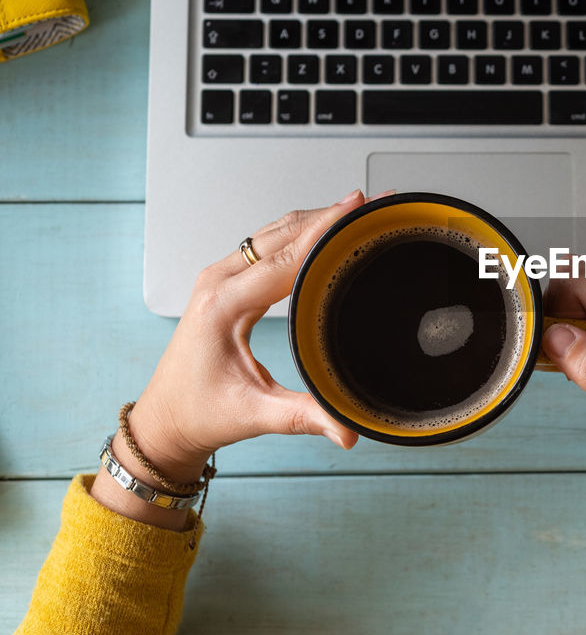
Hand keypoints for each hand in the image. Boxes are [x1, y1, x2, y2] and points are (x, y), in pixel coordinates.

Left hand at [92, 192, 369, 527]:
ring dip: (315, 220)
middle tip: (370, 205)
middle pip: (282, 233)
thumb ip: (304, 417)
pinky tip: (325, 233)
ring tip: (356, 211)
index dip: (326, 231)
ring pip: (274, 232)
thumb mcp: (255, 415)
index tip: (357, 210)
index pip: (285, 257)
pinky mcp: (227, 282)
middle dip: (329, 216)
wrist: (165, 420)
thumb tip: (347, 429)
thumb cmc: (198, 413)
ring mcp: (220, 278)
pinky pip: (267, 245)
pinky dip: (300, 233)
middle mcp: (219, 282)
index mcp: (223, 305)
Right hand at [541, 266, 585, 537]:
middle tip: (563, 362)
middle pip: (578, 281)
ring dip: (566, 330)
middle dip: (557, 317)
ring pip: (581, 299)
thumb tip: (554, 334)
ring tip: (580, 370)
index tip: (548, 347)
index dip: (555, 308)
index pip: (581, 279)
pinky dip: (577, 341)